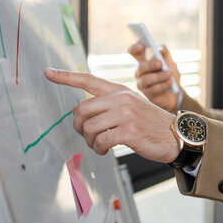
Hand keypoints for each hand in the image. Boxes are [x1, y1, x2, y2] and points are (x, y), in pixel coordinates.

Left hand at [44, 68, 179, 163]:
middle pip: (81, 109)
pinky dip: (99, 149)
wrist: (176, 135)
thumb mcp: (131, 105)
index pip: (88, 79)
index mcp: (119, 90)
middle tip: (88, 136)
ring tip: (99, 145)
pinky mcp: (129, 131)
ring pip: (89, 127)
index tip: (47, 72)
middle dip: (79, 126)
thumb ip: (109, 105)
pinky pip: (101, 141)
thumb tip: (80, 113)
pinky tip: (106, 150)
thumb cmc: (150, 124)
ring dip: (90, 141)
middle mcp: (121, 98)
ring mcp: (125, 114)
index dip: (65, 76)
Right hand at [128, 42, 181, 111]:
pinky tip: (170, 82)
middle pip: (141, 67)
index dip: (135, 48)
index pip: (133, 53)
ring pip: (146, 79)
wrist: (176, 93)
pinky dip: (162, 85)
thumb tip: (161, 49)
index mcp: (143, 61)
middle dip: (150, 64)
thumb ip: (166, 54)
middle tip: (160, 63)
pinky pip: (153, 90)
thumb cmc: (170, 75)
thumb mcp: (170, 62)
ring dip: (158, 76)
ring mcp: (142, 85)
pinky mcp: (148, 95)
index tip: (142, 46)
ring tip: (169, 74)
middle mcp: (140, 73)